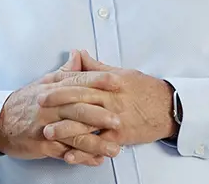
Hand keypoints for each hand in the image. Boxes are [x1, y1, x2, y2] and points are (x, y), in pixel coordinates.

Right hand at [0, 51, 123, 165]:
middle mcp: (50, 106)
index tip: (117, 81)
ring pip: (73, 134)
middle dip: (99, 115)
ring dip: (95, 143)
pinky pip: (64, 152)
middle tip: (118, 120)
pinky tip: (96, 160)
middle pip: (77, 109)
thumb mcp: (44, 83)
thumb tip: (80, 54)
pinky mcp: (42, 145)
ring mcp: (46, 126)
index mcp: (53, 89)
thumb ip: (66, 72)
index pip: (78, 82)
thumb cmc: (25, 102)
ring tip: (114, 148)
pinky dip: (81, 157)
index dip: (98, 81)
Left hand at [39, 50, 177, 147]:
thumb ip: (96, 67)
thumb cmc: (146, 90)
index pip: (83, 82)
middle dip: (58, 104)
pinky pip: (99, 144)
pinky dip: (83, 151)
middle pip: (81, 101)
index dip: (62, 85)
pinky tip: (69, 154)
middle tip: (39, 107)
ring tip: (47, 133)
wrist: (169, 108)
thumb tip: (78, 54)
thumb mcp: (123, 73)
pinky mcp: (121, 136)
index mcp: (111, 83)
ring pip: (87, 124)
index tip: (45, 87)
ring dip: (65, 129)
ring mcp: (116, 118)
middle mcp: (112, 100)